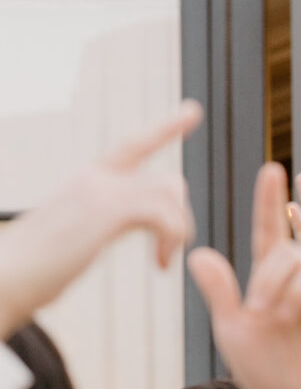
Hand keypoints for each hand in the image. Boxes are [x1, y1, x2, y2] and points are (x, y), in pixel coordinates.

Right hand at [0, 99, 199, 331]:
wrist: (1, 279)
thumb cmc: (30, 271)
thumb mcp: (69, 238)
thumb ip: (91, 225)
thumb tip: (97, 232)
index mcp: (86, 183)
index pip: (134, 146)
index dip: (166, 127)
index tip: (193, 110)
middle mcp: (93, 179)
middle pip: (165, 177)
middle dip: (182, 214)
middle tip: (170, 251)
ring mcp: (98, 192)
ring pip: (169, 193)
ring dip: (178, 231)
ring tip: (162, 260)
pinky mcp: (103, 212)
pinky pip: (162, 212)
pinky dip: (171, 239)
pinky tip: (158, 263)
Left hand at [188, 164, 300, 388]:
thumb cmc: (266, 373)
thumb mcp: (233, 332)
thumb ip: (219, 292)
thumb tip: (196, 253)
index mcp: (272, 281)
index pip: (270, 233)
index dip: (270, 202)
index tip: (273, 170)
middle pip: (290, 252)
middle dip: (273, 278)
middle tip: (265, 314)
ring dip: (297, 293)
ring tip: (290, 322)